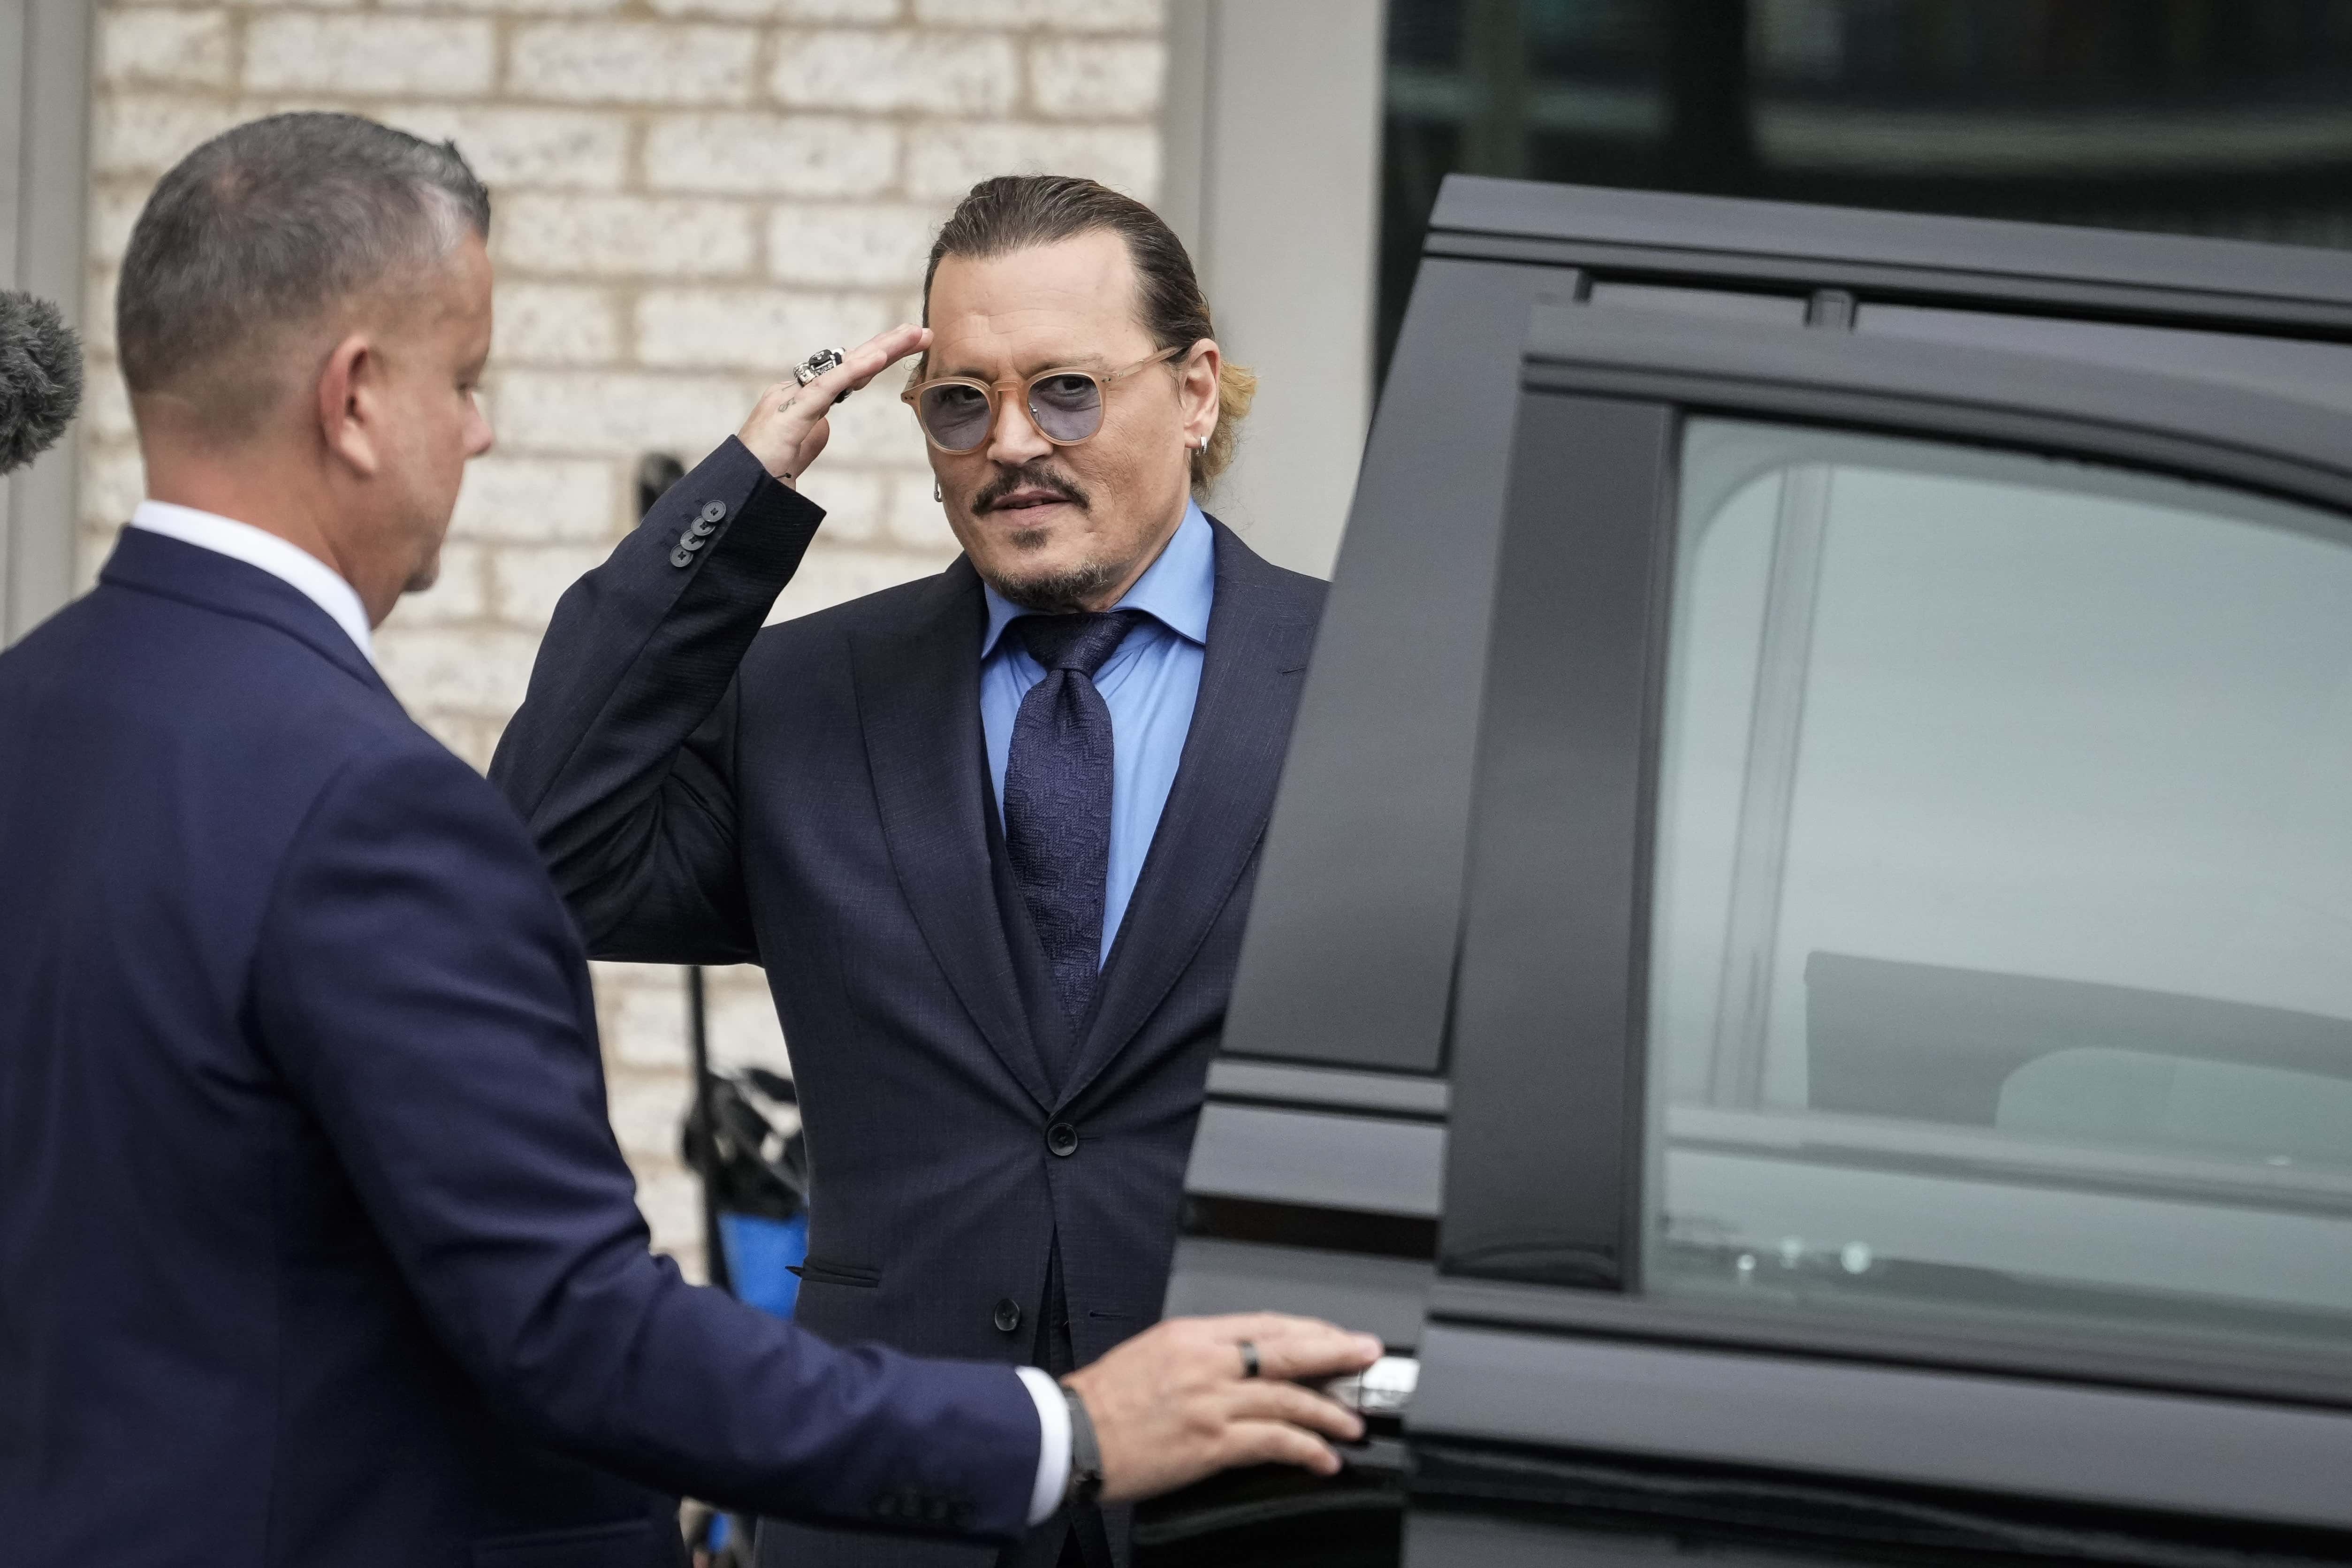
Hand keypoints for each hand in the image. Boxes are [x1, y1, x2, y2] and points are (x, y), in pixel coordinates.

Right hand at [736, 323, 929, 485]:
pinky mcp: (791, 414)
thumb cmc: (762, 475)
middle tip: (920, 331)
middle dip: (886, 346)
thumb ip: (811, 436)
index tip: (907, 346)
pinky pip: (827, 387)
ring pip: (843, 368)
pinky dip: (854, 371)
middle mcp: (795, 391)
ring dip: (881, 349)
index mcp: (800, 401)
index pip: (845, 374)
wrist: (737, 493)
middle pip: (848, 363)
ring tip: (912, 335)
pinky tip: (879, 357)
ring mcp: (792, 399)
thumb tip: (825, 425)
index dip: (875, 360)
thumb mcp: (796, 453)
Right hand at [1062, 1313, 1383, 1503]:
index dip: (1310, 1329)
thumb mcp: (1153, 1353)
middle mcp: (1207, 1362)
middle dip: (1336, 1352)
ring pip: (1290, 1398)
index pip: (1266, 1323)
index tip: (1336, 1335)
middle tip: (1368, 1355)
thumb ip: (1200, 1353)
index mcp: (1192, 1335)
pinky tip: (1324, 1458)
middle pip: (1288, 1350)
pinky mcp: (1211, 1443)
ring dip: (1330, 1411)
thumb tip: (1242, 1361)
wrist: (1069, 1434)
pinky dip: (1306, 1449)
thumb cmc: (1103, 1399)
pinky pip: (1274, 1442)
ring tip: (1354, 1422)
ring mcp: (1212, 1402)